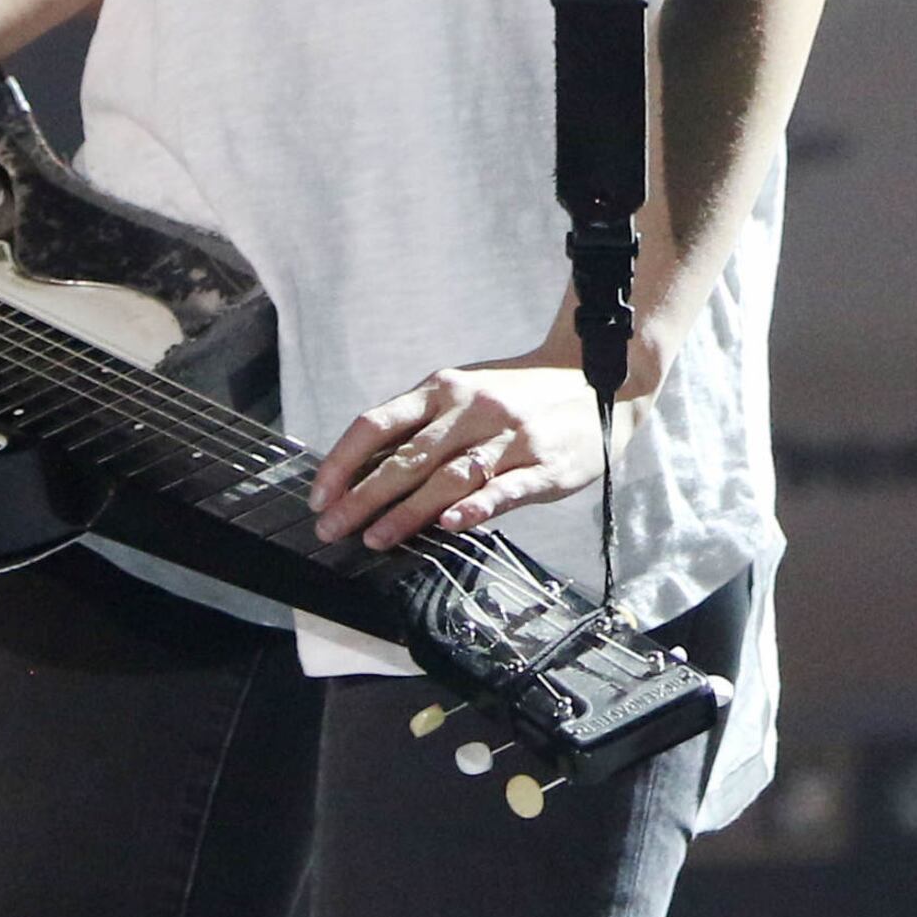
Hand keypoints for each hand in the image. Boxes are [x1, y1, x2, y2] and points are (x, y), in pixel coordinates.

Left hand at [312, 348, 611, 552]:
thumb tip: (362, 473)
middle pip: (406, 457)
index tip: (319, 496)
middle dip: (362, 498)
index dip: (342, 461)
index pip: (377, 424)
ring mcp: (509, 436)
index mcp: (441, 388)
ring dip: (407, 512)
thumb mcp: (463, 393)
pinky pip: (505, 489)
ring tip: (375, 539)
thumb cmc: (517, 394)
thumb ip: (420, 426)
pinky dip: (475, 507)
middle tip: (331, 530)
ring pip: (448, 477)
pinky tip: (449, 524)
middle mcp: (470, 409)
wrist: (597, 377)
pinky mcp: (546, 465)